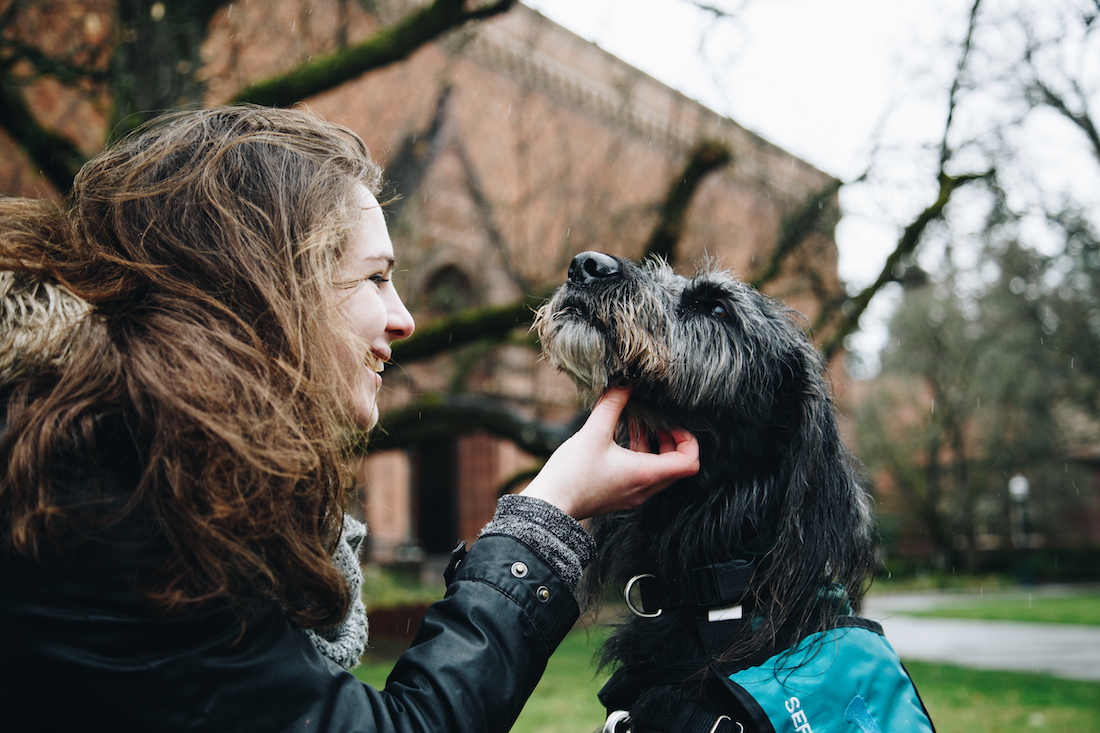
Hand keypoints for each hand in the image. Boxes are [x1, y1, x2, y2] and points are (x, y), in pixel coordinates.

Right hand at [520, 387, 698, 518]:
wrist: (548, 506)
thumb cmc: (571, 474)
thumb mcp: (593, 432)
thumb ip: (612, 404)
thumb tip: (625, 382)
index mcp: (645, 475)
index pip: (689, 463)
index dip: (688, 440)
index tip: (672, 423)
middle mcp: (644, 489)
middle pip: (676, 466)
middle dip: (670, 440)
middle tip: (655, 421)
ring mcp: (632, 496)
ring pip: (658, 470)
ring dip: (652, 446)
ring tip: (635, 422)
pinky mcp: (619, 496)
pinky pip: (641, 475)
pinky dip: (639, 455)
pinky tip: (620, 436)